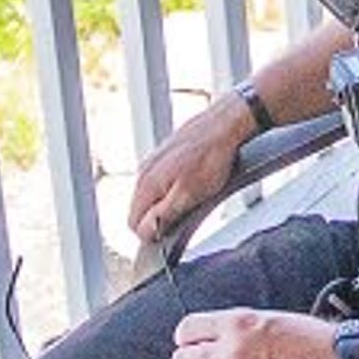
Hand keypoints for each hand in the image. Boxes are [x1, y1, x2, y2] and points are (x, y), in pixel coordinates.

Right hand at [126, 101, 249, 246]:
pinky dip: (174, 187)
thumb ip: (163, 216)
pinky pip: (162, 181)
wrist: (225, 124)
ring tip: (194, 195)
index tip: (172, 232)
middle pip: (141, 210)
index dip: (152, 233)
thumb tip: (143, 234)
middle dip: (161, 217)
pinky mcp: (164, 155)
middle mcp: (143, 171)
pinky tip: (195, 181)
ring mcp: (153, 162)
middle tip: (188, 212)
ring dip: (169, 202)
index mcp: (145, 184)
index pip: (133, 223)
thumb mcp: (189, 195)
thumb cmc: (212, 157)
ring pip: (152, 195)